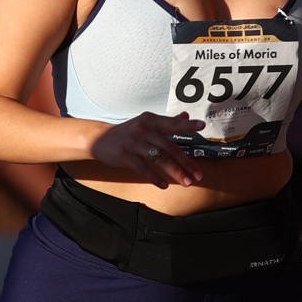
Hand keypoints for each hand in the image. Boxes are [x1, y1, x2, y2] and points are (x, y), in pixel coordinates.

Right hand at [89, 110, 205, 188]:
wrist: (99, 139)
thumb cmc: (127, 132)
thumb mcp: (145, 123)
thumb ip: (166, 121)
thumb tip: (185, 116)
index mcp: (150, 120)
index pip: (172, 123)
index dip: (187, 125)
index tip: (201, 126)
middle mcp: (143, 129)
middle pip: (169, 147)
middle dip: (186, 163)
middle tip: (198, 174)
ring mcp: (133, 143)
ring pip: (159, 159)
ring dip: (175, 172)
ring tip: (186, 182)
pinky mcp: (125, 156)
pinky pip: (143, 168)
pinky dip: (155, 178)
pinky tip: (164, 185)